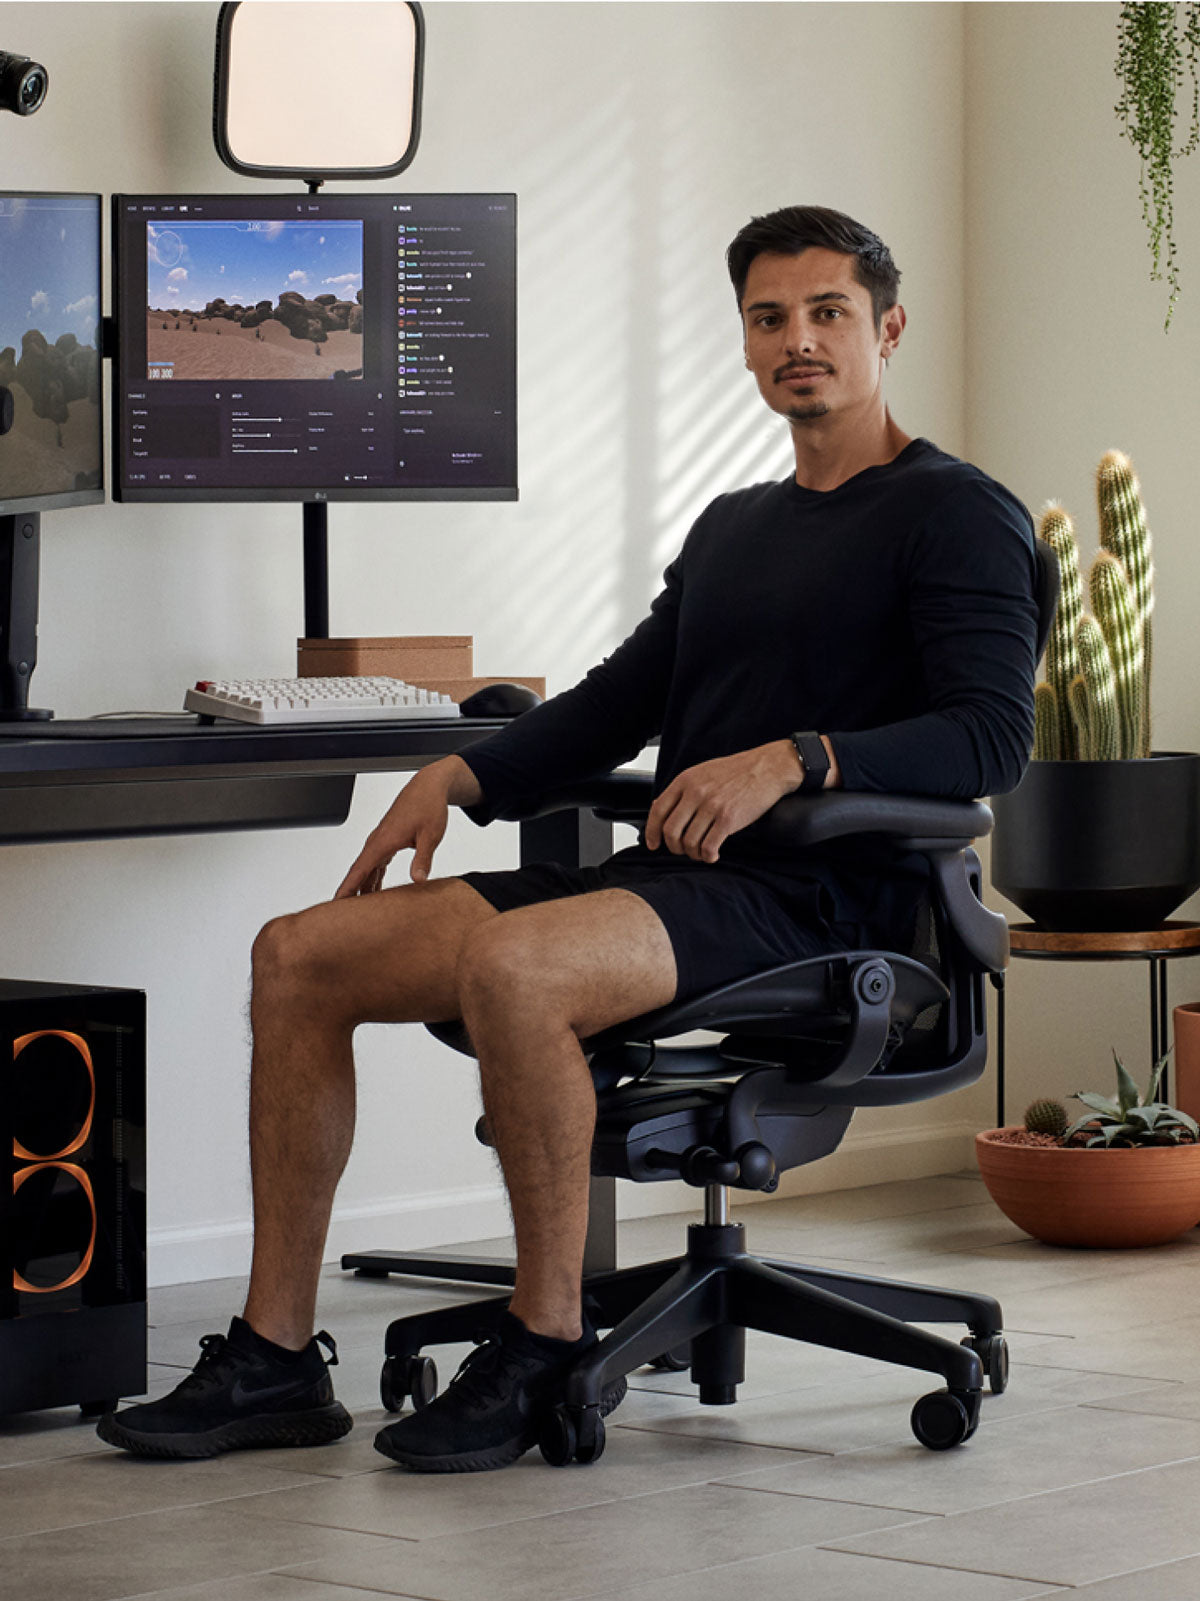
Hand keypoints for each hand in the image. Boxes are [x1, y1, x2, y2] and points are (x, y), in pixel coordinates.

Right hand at [334, 757, 481, 897]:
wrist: (428, 787)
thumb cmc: (428, 806)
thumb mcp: (430, 835)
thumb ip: (423, 859)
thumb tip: (418, 880)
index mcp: (383, 841)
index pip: (359, 870)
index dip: (347, 888)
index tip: (335, 904)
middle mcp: (377, 841)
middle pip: (358, 872)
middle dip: (350, 893)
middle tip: (343, 916)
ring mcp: (381, 841)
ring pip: (366, 869)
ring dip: (362, 887)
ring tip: (359, 910)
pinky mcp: (387, 841)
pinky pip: (375, 863)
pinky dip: (372, 877)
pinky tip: (375, 891)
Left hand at [644, 740, 803, 862]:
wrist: (767, 768)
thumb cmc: (736, 771)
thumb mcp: (702, 772)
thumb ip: (681, 790)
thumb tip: (659, 807)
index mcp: (686, 780)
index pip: (658, 811)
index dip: (652, 832)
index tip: (653, 843)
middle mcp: (696, 792)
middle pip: (671, 831)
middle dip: (674, 847)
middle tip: (681, 850)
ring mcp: (712, 806)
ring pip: (689, 842)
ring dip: (692, 854)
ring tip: (701, 852)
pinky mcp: (728, 819)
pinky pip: (708, 847)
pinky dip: (707, 856)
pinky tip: (713, 854)